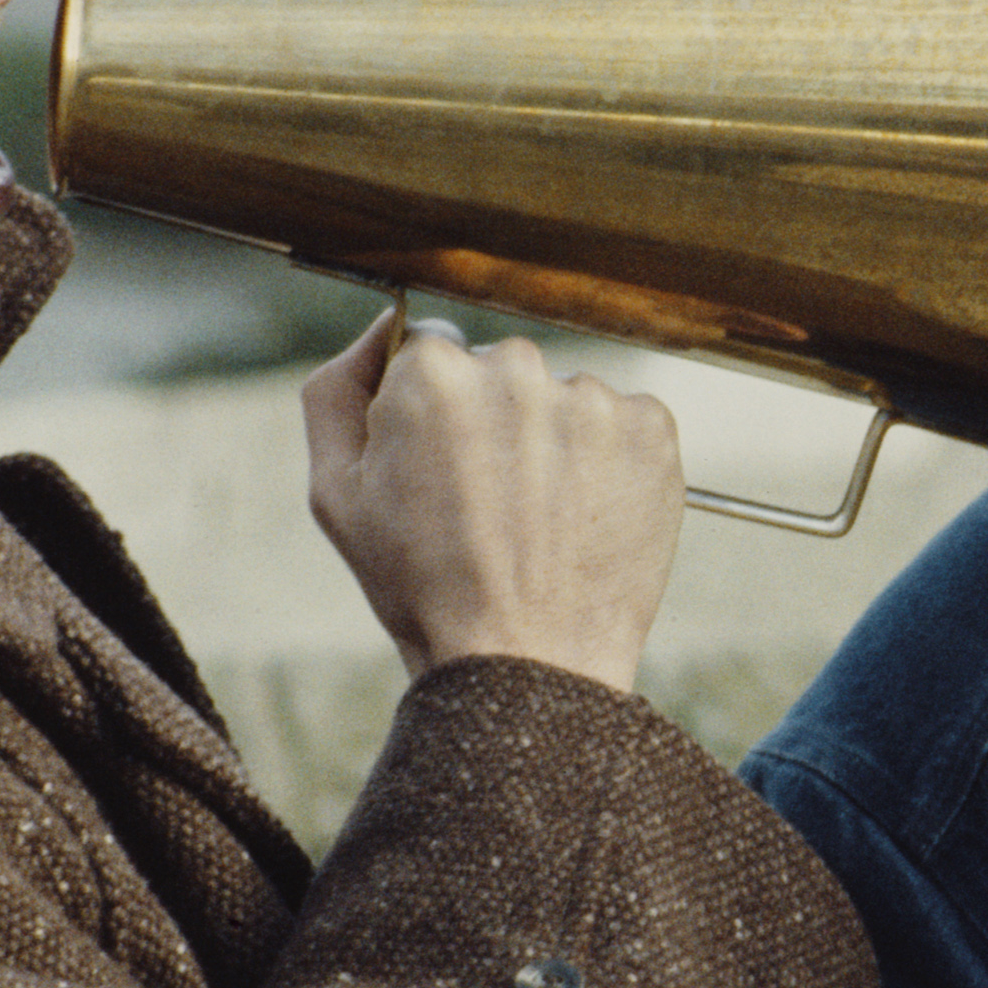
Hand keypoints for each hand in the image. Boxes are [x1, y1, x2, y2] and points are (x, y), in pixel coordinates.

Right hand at [300, 312, 685, 692]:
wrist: (527, 663)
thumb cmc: (421, 587)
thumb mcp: (336, 494)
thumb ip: (336, 390)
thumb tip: (382, 325)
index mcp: (432, 372)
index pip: (434, 356)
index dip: (434, 418)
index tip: (442, 473)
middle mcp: (516, 367)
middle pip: (501, 371)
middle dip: (496, 421)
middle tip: (490, 506)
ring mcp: (590, 397)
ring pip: (564, 399)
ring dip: (556, 443)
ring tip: (541, 523)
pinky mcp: (651, 429)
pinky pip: (622, 424)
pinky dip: (610, 463)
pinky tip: (585, 519)